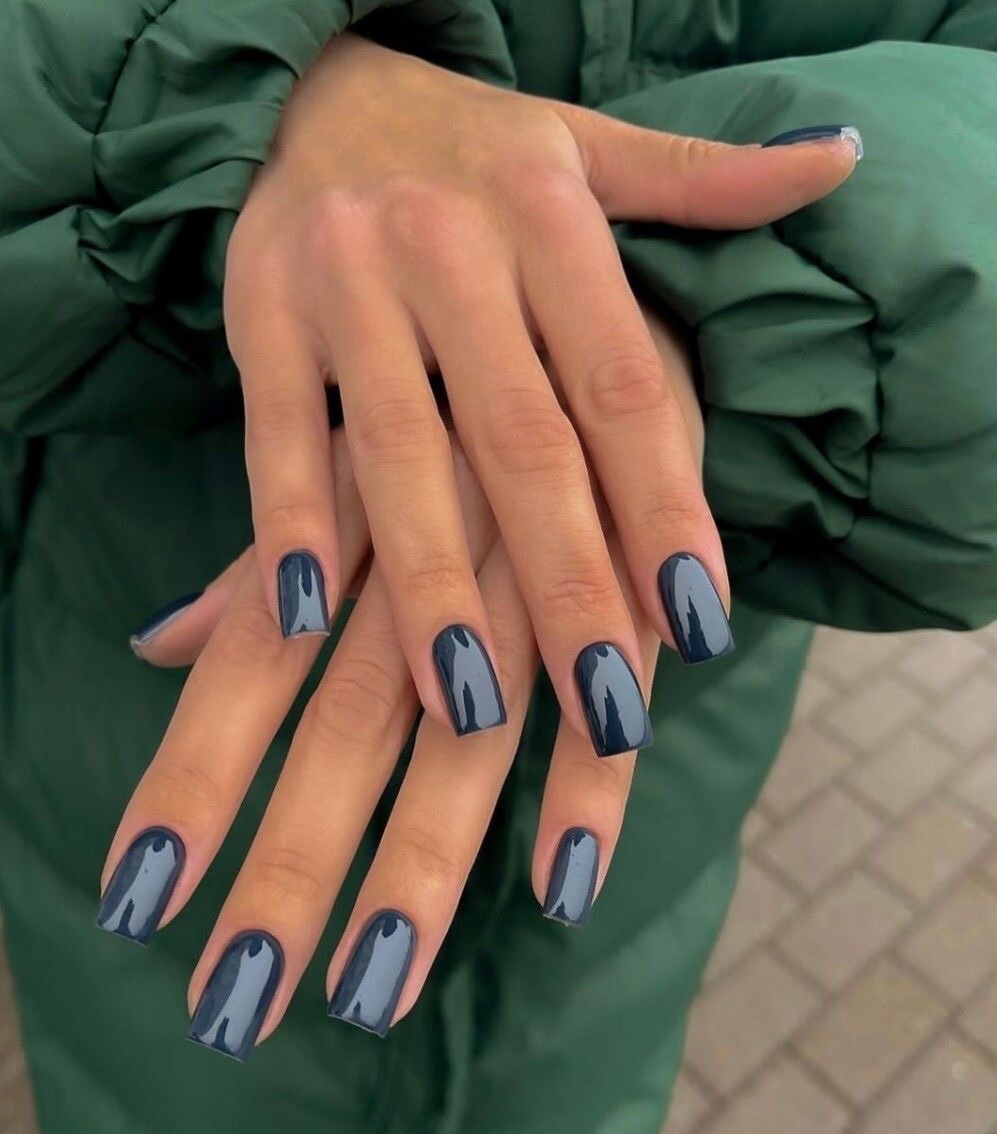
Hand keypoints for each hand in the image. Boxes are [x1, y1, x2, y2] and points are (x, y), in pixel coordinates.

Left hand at [100, 424, 657, 1057]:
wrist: (615, 310)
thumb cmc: (466, 400)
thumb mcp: (353, 460)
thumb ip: (267, 563)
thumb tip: (155, 644)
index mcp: (356, 509)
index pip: (259, 655)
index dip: (198, 772)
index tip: (143, 894)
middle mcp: (435, 544)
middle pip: (352, 716)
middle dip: (294, 856)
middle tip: (238, 998)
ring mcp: (538, 564)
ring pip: (474, 725)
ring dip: (425, 852)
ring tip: (373, 980)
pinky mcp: (637, 574)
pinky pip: (613, 693)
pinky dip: (590, 784)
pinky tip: (560, 882)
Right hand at [225, 33, 858, 751]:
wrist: (316, 86)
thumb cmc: (472, 150)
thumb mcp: (589, 148)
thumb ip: (702, 180)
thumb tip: (830, 163)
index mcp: (549, 218)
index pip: (623, 386)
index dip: (666, 507)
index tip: (699, 623)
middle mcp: (450, 251)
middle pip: (522, 444)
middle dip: (567, 585)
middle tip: (605, 709)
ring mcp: (347, 284)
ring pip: (400, 454)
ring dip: (432, 585)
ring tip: (466, 702)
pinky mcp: (260, 314)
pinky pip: (279, 432)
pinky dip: (290, 523)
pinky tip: (309, 616)